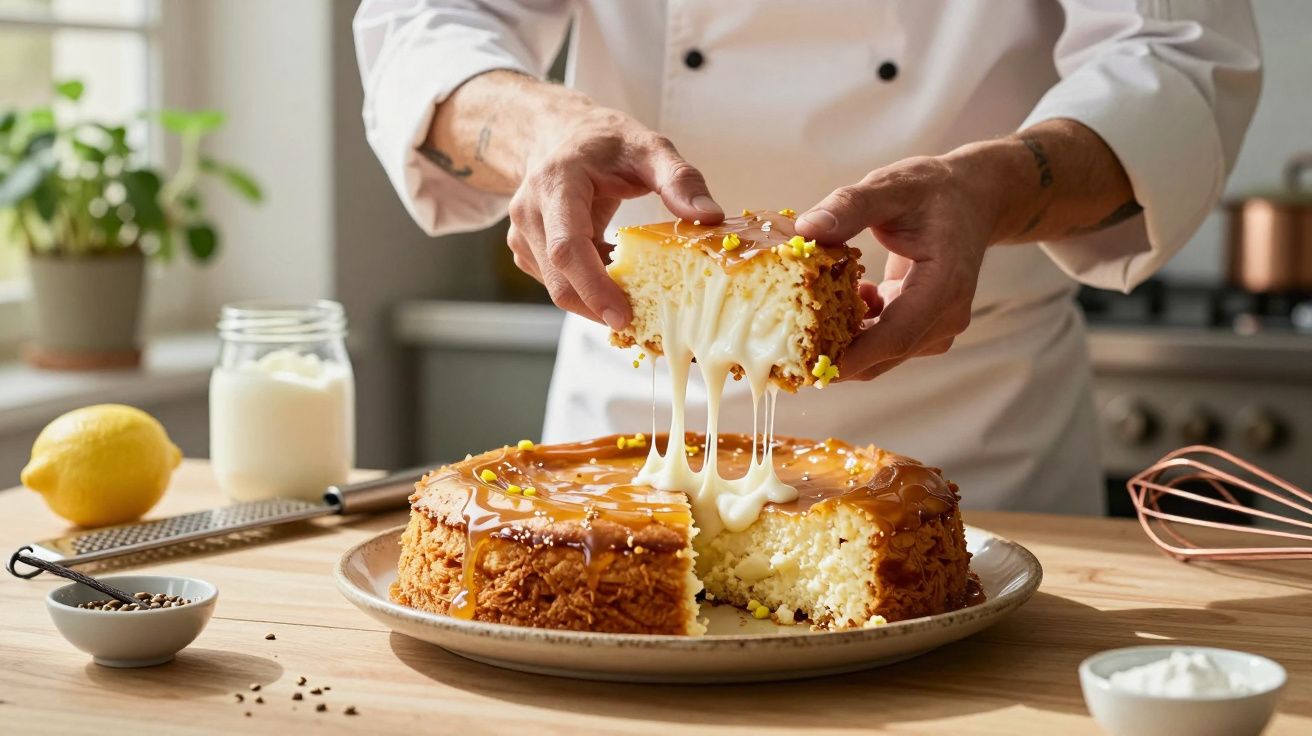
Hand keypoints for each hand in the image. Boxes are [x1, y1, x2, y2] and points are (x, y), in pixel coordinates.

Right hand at [509, 104, 722, 329]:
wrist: (554, 132)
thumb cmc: (601, 140)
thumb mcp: (648, 146)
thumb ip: (679, 178)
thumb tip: (711, 216)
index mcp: (556, 184)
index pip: (567, 247)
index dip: (593, 286)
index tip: (622, 316)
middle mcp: (530, 212)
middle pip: (560, 279)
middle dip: (599, 307)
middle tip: (643, 322)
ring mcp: (523, 235)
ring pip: (557, 287)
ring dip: (595, 300)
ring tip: (636, 291)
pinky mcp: (527, 251)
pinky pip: (558, 282)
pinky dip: (588, 289)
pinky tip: (615, 274)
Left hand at [795, 155, 996, 380]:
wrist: (973, 198)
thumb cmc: (934, 190)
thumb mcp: (891, 186)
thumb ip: (850, 206)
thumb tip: (806, 229)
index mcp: (944, 285)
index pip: (896, 337)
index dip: (852, 357)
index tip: (808, 365)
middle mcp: (946, 315)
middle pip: (885, 354)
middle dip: (834, 356)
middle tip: (785, 348)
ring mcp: (938, 326)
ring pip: (881, 353)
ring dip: (841, 340)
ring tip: (806, 310)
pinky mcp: (924, 326)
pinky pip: (883, 342)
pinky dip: (855, 329)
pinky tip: (845, 296)